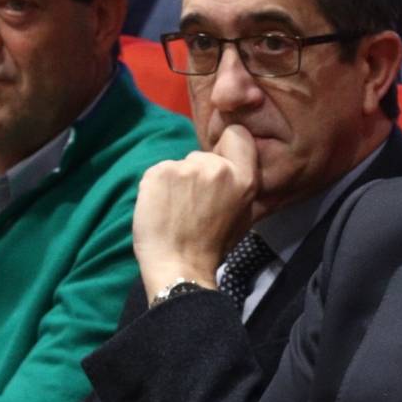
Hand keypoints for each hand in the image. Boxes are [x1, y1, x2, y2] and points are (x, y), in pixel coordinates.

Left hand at [132, 126, 260, 304]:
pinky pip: (159, 171)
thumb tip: (230, 165)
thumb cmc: (212, 246)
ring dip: (177, 182)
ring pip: (180, 164)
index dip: (227, 146)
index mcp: (243, 178)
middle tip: (194, 204)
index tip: (219, 163)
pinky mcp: (158, 172)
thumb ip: (239, 185)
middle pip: (203, 155)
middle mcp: (217, 167)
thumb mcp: (243, 215)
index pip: (237, 135)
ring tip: (176, 210)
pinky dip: (157, 187)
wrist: (179, 266)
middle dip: (198, 173)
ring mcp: (185, 168)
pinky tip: (162, 209)